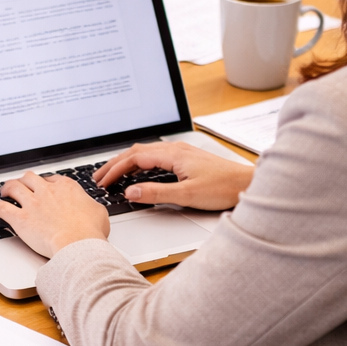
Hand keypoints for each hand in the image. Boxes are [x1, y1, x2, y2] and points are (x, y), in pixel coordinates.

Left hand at [0, 171, 109, 257]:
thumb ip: (90, 206)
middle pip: (30, 177)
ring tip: (5, 192)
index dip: (45, 183)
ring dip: (7, 188)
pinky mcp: (21, 218)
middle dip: (24, 181)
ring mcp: (32, 203)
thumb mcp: (99, 213)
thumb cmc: (90, 232)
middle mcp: (47, 191)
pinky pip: (2, 208)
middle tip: (22, 186)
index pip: (51, 179)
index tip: (44, 188)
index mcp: (66, 187)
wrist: (77, 244)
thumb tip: (91, 208)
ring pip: (13, 187)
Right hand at [94, 141, 252, 211]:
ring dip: (126, 162)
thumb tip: (131, 192)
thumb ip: (157, 193)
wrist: (248, 183)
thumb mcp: (187, 195)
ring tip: (112, 174)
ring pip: (145, 152)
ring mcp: (181, 153)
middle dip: (115, 164)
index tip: (103, 183)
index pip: (134, 159)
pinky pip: (155, 156)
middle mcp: (176, 150)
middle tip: (99, 177)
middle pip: (136, 152)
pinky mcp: (186, 159)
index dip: (115, 170)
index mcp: (173, 155)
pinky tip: (138, 171)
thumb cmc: (224, 188)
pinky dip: (139, 162)